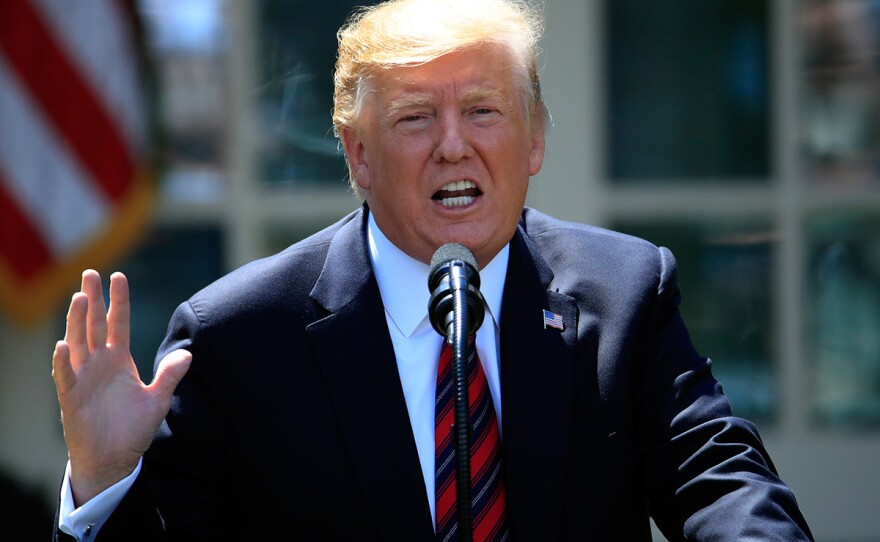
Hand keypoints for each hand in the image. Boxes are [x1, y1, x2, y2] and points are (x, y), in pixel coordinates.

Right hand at [52, 270, 191, 506]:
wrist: (115, 459)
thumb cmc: (133, 428)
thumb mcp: (157, 399)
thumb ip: (170, 376)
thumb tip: (189, 354)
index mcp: (119, 360)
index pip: (118, 323)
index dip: (118, 300)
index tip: (118, 276)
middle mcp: (99, 364)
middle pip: (94, 324)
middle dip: (93, 299)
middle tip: (90, 272)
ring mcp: (83, 378)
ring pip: (78, 343)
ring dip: (78, 321)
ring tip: (81, 298)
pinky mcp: (71, 398)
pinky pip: (65, 376)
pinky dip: (63, 361)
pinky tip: (62, 345)